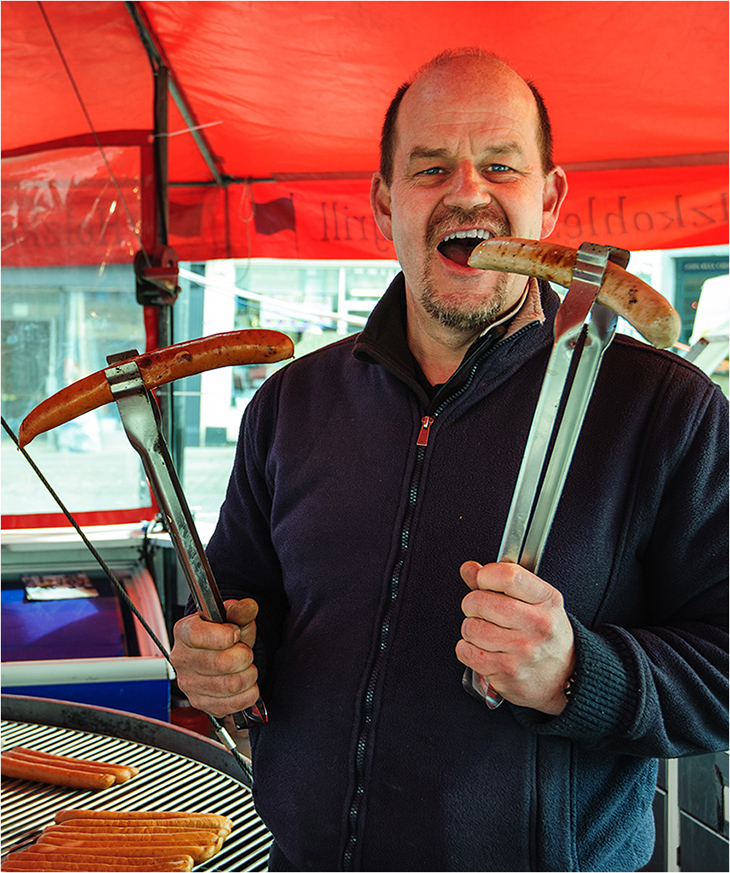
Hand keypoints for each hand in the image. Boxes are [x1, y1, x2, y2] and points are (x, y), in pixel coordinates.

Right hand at [171, 598, 260, 718]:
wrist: (220, 652)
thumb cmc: (223, 633)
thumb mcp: (232, 617)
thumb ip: (240, 610)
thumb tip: (249, 606)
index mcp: (184, 632)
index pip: (200, 635)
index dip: (227, 635)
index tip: (235, 633)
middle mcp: (182, 659)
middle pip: (222, 663)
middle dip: (244, 656)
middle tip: (245, 652)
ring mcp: (189, 684)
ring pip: (230, 686)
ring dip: (248, 675)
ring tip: (246, 667)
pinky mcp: (200, 703)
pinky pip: (232, 705)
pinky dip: (248, 694)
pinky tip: (245, 683)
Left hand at [456, 561, 574, 714]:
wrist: (563, 676)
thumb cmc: (544, 633)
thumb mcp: (534, 600)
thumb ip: (499, 580)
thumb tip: (469, 569)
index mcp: (547, 600)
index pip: (508, 576)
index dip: (486, 575)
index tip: (484, 581)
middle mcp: (538, 625)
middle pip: (480, 602)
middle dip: (472, 603)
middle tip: (481, 610)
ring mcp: (523, 651)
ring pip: (470, 627)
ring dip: (470, 628)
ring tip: (485, 632)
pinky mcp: (507, 672)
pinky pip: (466, 652)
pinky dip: (467, 649)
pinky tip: (483, 649)